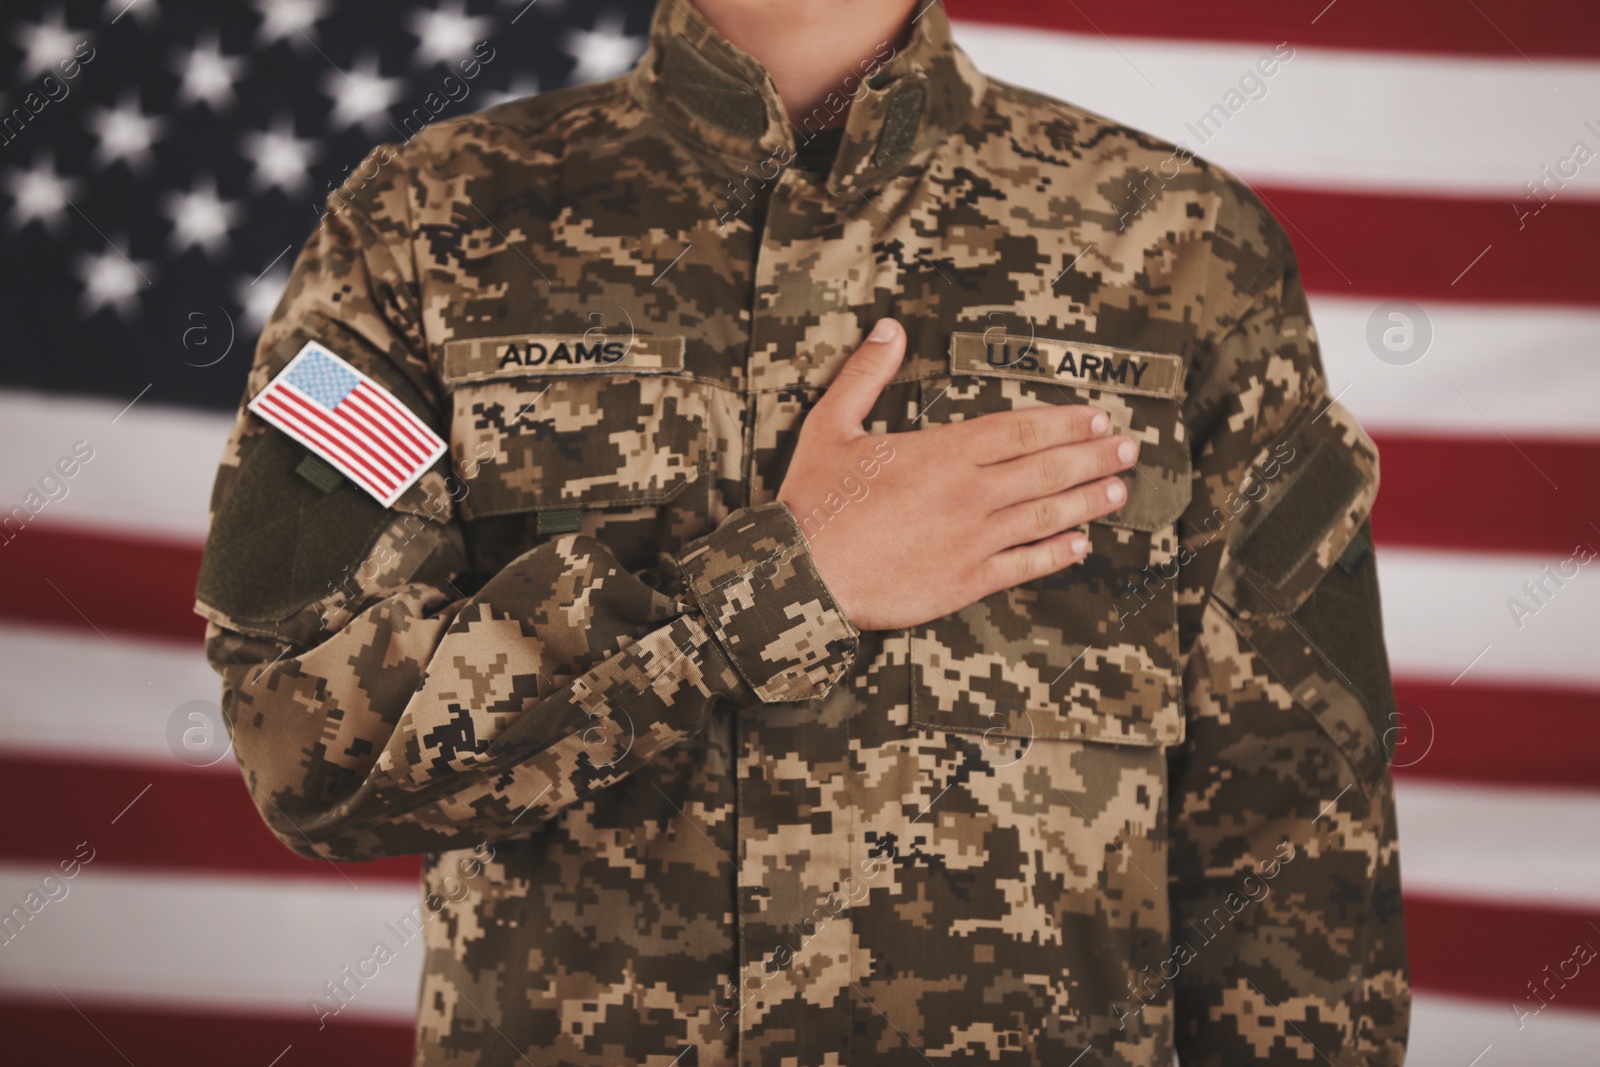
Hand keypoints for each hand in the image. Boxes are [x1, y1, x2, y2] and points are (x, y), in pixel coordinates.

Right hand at [777, 318, 1138, 630]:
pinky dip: (1056, 553)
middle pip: (1045, 469)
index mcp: (941, 453)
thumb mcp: (830, 425)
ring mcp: (972, 540)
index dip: (1065, 423)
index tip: (1098, 416)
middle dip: (1093, 455)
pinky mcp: (965, 581)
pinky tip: (1080, 544)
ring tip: (1119, 490)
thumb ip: (865, 375)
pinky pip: (1024, 565)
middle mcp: (967, 494)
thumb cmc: (814, 502)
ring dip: (1087, 501)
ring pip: (1045, 515)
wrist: (803, 575)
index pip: (1019, 431)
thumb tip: (888, 329)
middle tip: (1130, 447)